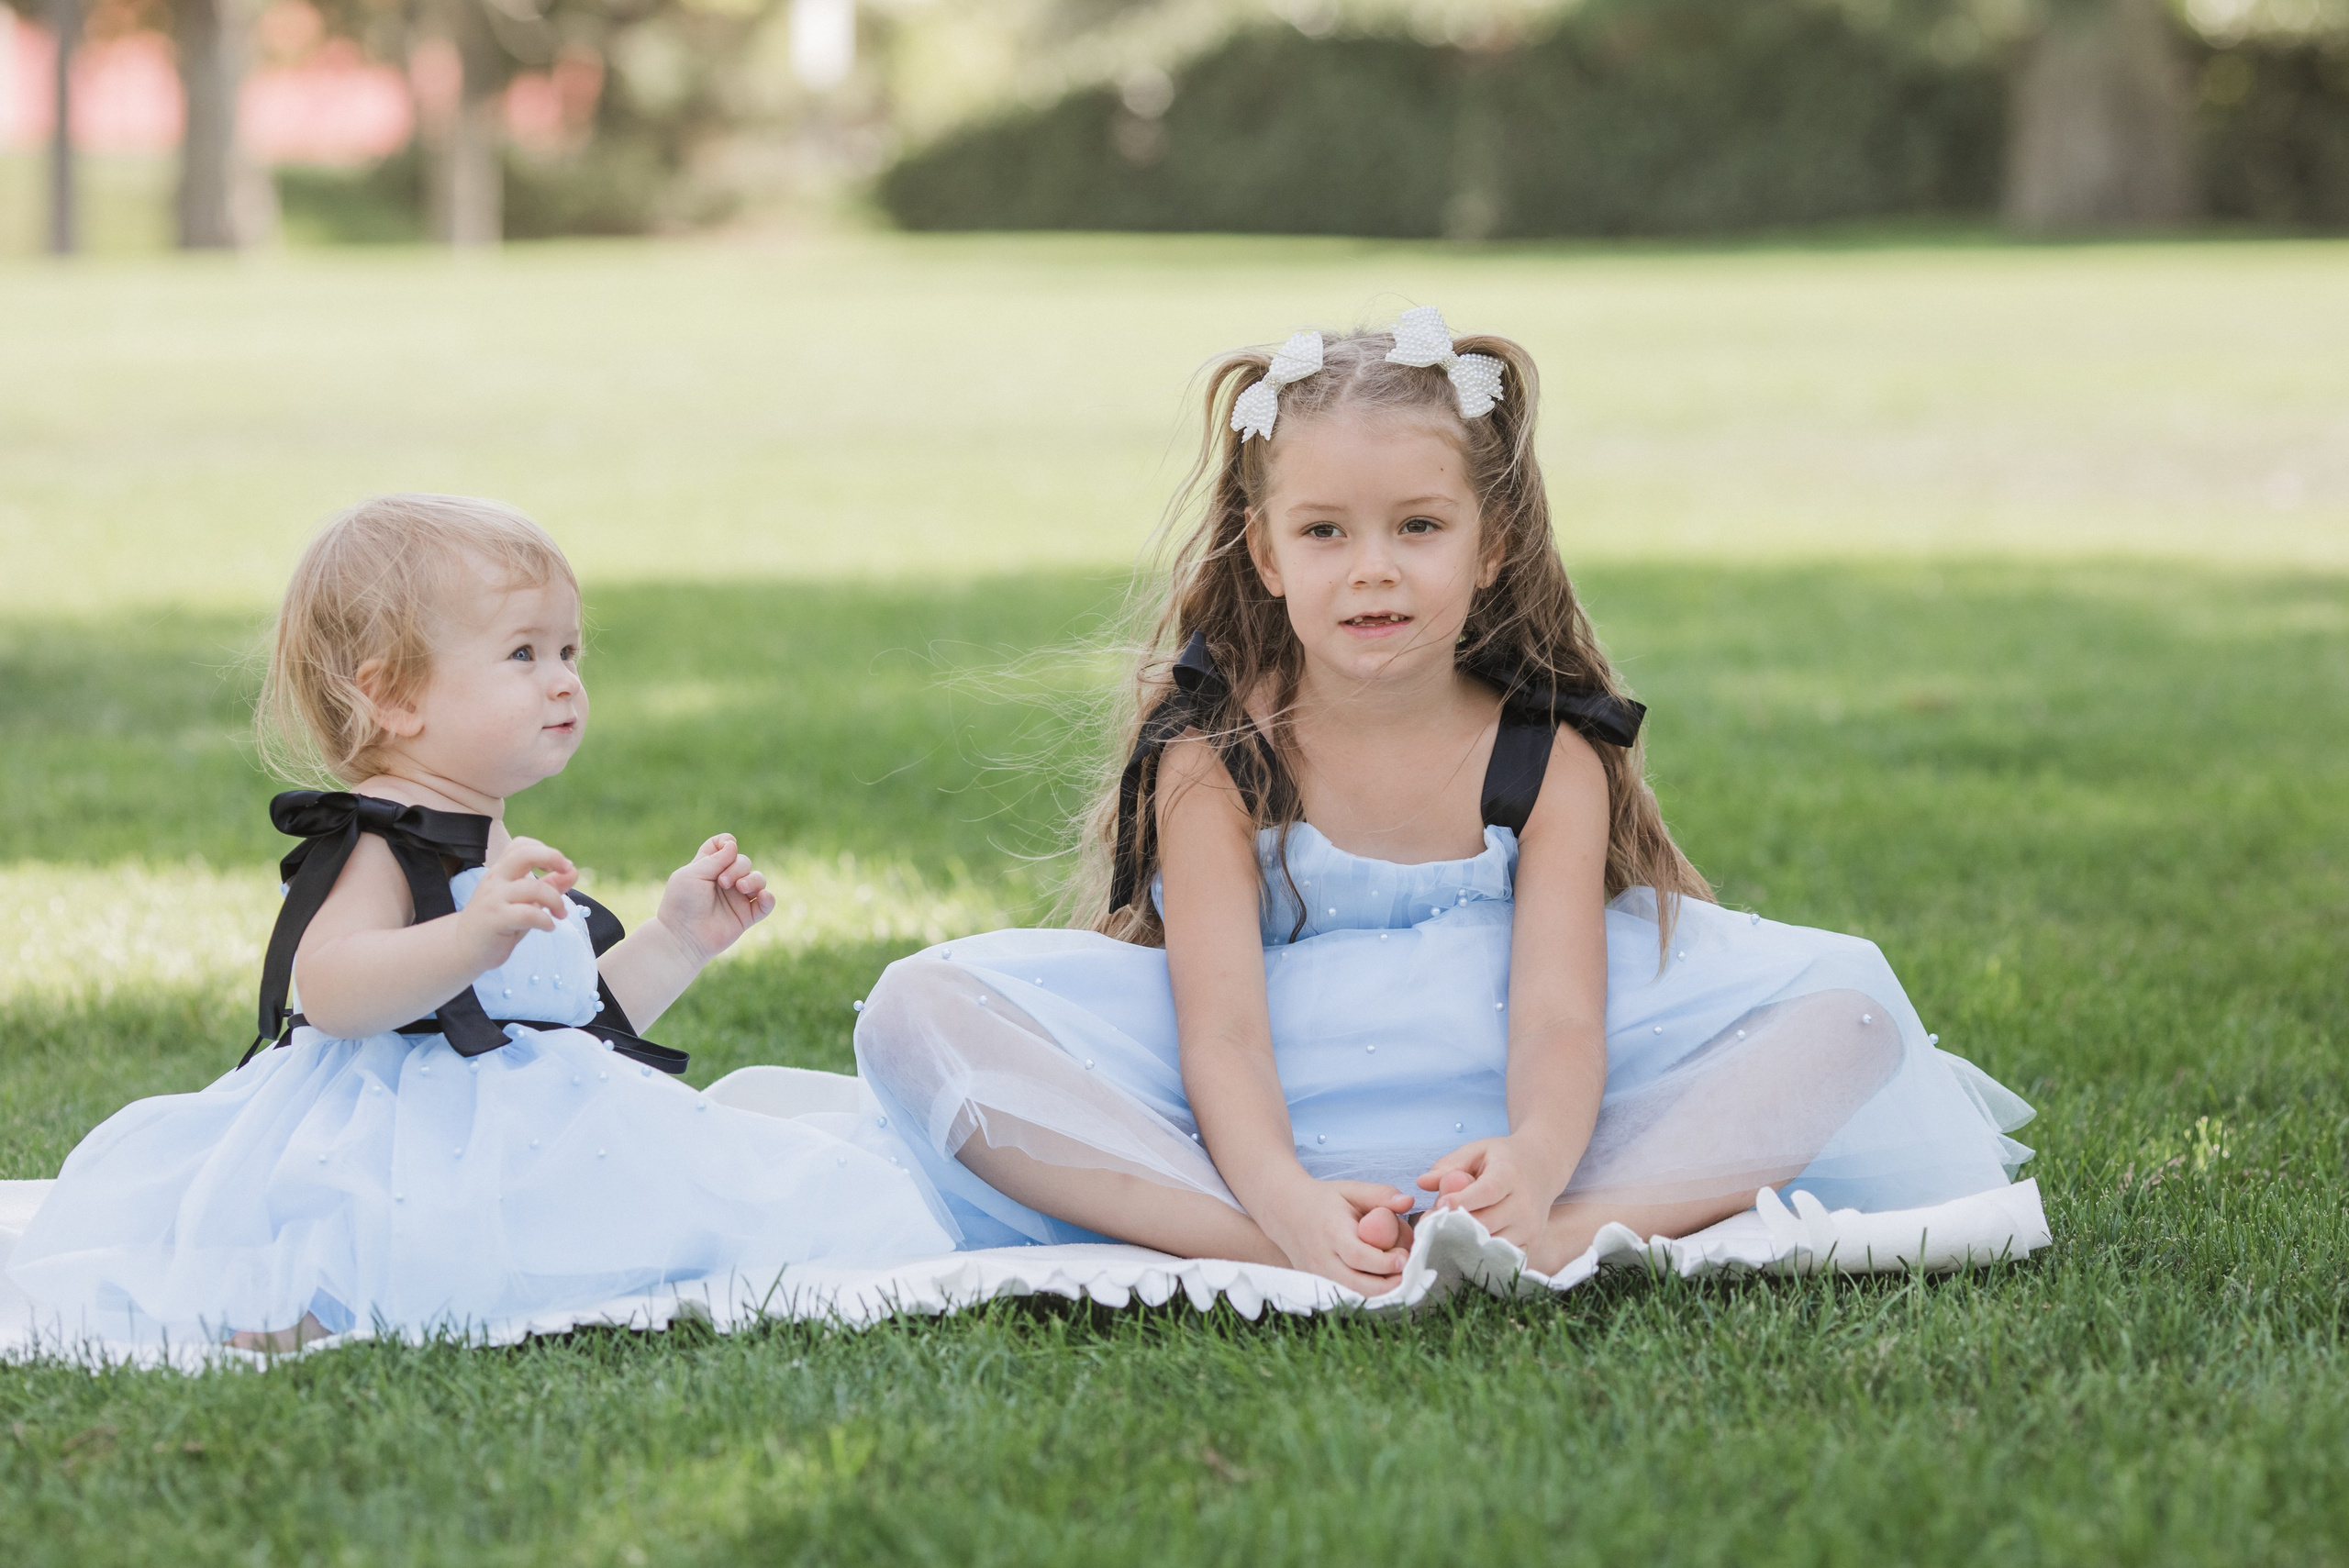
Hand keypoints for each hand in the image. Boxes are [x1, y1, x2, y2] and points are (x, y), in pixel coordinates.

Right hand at [456, 837, 577, 967]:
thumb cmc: (498, 923)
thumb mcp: (525, 902)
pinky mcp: (494, 920)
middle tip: (568, 871)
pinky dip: (545, 920)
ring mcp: (493, 899)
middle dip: (552, 857)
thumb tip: (573, 870)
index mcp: (501, 872)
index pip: (520, 845)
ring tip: (560, 914)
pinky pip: (527, 914)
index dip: (544, 850)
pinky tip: (549, 927)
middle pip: (524, 855)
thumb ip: (548, 885)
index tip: (561, 866)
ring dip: (556, 900)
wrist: (464, 949)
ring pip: (532, 888)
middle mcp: (495, 880)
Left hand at [653, 833, 774, 962]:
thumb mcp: (693, 874)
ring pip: (759, 879)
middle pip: (743, 861)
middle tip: (722, 882)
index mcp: (708, 868)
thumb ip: (715, 858)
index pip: (723, 846)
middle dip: (737, 867)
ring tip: (740, 889)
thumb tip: (733, 844)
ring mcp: (737, 899)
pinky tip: (762, 896)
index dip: (726, 843)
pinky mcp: (746, 916)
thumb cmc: (681, 904)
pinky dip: (768, 898)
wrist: (683, 937)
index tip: (724, 849)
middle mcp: (725, 881)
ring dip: (753, 879)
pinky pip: (767, 904)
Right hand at [1250, 1176, 1414, 1296]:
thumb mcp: (1350, 1190)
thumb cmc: (1323, 1200)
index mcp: (1332, 1232)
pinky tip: (1379, 1282)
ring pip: (1352, 1296)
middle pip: (1356, 1284)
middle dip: (1387, 1284)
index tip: (1405, 1257)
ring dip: (1378, 1293)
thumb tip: (1409, 1202)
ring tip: (1396, 1277)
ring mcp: (1317, 1274)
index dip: (1384, 1262)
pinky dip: (1365, 1295)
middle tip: (1406, 1271)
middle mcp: (1322, 1258)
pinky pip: (1344, 1296)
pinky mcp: (1317, 1284)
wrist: (1284, 1211)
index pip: (1358, 1255)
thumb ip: (1380, 1195)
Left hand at [1417, 1134, 1573, 1250]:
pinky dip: (1481, 1255)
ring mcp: (1530, 1227)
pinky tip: (1463, 1246)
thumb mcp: (1477, 1150)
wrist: (1543, 1168)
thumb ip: (1449, 1165)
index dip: (1462, 1201)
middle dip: (1455, 1225)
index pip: (1486, 1192)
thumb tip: (1422, 1182)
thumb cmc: (1504, 1158)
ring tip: (1445, 1234)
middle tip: (1431, 1223)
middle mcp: (1525, 1204)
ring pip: (1492, 1245)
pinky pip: (1502, 1257)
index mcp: (1510, 1175)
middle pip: (1486, 1223)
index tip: (1439, 1206)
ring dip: (1465, 1243)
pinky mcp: (1531, 1243)